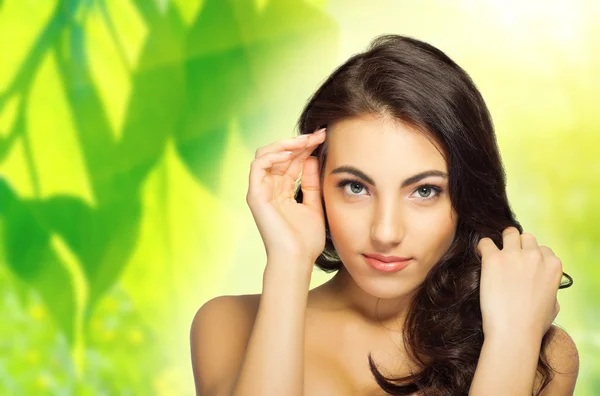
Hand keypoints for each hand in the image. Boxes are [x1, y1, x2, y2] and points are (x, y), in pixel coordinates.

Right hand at [246, 128, 326, 270]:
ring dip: (286, 144)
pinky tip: (291, 153)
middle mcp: (269, 188)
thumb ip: (311, 182)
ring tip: (305, 140)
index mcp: (282, 191)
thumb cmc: (306, 241)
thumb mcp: (314, 204)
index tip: (324, 137)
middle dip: (300, 142)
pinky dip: (273, 155)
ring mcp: (260, 191)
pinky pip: (258, 165)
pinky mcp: (255, 195)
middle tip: (318, 134)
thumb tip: (312, 157)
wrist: (297, 259)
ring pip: (266, 154)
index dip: (306, 147)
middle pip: (280, 155)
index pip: (292, 161)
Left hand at [477, 227, 562, 340]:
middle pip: (526, 237)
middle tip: (507, 258)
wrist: (514, 331)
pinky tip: (480, 256)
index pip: (542, 249)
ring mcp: (514, 255)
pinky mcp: (494, 259)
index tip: (523, 265)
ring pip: (508, 233)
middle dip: (517, 246)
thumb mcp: (553, 306)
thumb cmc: (532, 324)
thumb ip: (551, 289)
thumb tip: (545, 287)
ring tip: (494, 254)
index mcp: (553, 265)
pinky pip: (485, 242)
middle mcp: (535, 256)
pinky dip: (482, 247)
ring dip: (501, 242)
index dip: (531, 256)